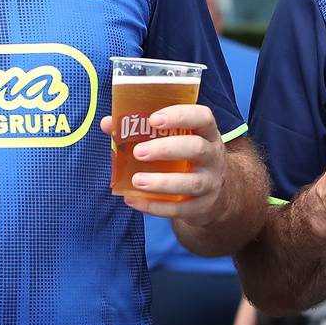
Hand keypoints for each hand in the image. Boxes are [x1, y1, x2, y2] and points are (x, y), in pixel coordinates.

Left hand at [102, 104, 226, 221]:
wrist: (217, 195)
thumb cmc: (188, 158)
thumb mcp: (178, 140)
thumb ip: (145, 130)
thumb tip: (108, 124)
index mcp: (206, 133)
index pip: (202, 117)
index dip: (180, 115)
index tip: (153, 118)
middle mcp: (213, 156)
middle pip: (196, 148)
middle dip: (166, 149)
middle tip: (138, 152)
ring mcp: (210, 183)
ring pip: (191, 182)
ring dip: (161, 182)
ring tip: (136, 180)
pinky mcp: (202, 206)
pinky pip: (180, 209)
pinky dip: (155, 206)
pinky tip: (134, 200)